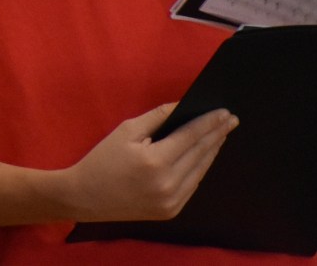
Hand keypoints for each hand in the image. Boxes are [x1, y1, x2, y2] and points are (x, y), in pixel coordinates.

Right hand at [64, 103, 237, 222]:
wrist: (85, 196)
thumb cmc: (102, 159)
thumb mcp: (126, 131)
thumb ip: (157, 117)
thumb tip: (183, 106)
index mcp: (155, 161)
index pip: (191, 137)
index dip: (209, 123)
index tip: (224, 113)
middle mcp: (168, 184)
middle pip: (200, 153)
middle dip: (217, 135)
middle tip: (230, 120)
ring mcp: (172, 201)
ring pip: (200, 171)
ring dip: (212, 151)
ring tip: (221, 135)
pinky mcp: (171, 211)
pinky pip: (192, 185)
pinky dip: (200, 168)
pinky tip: (204, 155)